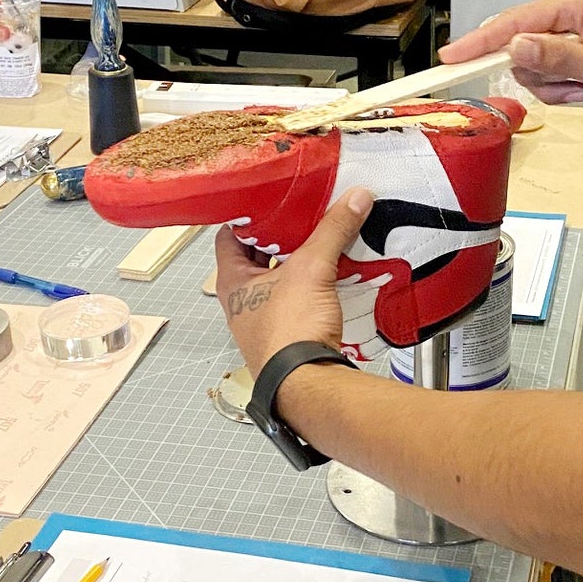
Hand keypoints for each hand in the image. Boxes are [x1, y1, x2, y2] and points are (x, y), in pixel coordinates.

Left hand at [215, 188, 372, 375]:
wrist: (306, 382)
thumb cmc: (289, 332)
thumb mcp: (312, 268)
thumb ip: (332, 230)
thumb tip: (353, 198)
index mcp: (232, 281)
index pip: (229, 236)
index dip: (247, 216)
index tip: (269, 200)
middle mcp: (241, 302)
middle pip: (256, 258)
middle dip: (278, 238)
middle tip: (299, 216)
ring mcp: (262, 321)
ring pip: (276, 281)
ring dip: (295, 264)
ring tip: (317, 241)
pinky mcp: (285, 335)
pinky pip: (294, 302)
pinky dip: (307, 288)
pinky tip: (328, 276)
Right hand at [439, 0, 582, 106]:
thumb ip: (556, 56)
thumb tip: (515, 48)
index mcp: (571, 5)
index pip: (514, 22)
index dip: (480, 42)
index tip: (452, 58)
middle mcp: (565, 12)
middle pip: (518, 46)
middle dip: (536, 75)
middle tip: (570, 89)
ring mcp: (566, 30)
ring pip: (530, 64)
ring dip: (551, 86)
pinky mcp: (570, 48)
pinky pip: (546, 72)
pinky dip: (559, 88)